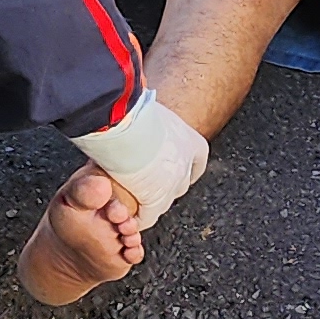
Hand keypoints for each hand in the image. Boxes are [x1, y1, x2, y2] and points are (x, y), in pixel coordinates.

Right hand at [67, 89, 209, 222]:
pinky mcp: (156, 199)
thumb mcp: (151, 111)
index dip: (182, 168)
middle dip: (161, 184)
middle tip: (140, 180)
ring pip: (161, 201)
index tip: (168, 170)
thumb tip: (137, 101)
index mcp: (194, 144)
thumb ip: (150, 117)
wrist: (128, 123)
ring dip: (144, 199)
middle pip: (178, 183)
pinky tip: (124, 211)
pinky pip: (147, 217)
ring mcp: (174, 185)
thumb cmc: (133, 110)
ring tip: (126, 193)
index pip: (196, 163)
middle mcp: (189, 166)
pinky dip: (135, 216)